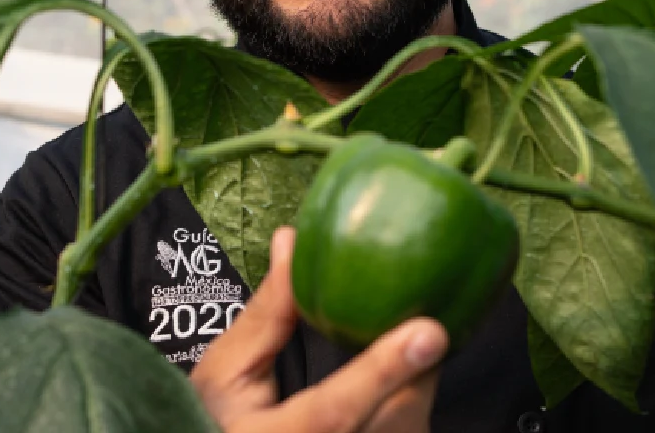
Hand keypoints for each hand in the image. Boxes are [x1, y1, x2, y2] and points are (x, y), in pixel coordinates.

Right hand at [191, 226, 448, 432]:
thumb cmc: (225, 420)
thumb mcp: (227, 372)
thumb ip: (265, 315)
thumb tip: (290, 241)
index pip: (335, 411)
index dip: (382, 371)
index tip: (428, 332)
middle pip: (395, 416)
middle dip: (419, 365)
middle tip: (429, 318)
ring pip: (413, 423)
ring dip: (420, 379)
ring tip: (416, 341)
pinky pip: (413, 425)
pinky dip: (415, 393)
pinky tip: (410, 365)